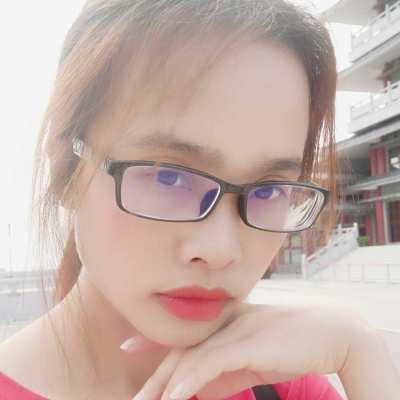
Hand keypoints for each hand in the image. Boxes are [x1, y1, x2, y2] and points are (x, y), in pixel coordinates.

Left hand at [123, 302, 369, 399]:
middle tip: (136, 399)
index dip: (153, 339)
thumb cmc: (287, 346)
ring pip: (190, 357)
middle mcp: (223, 320)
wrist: (329, 333)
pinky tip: (173, 396)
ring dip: (165, 385)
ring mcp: (234, 329)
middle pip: (180, 349)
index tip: (128, 346)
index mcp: (222, 320)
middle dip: (155, 377)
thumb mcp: (249, 363)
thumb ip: (224, 374)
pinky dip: (189, 380)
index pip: (182, 333)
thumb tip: (196, 390)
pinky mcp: (246, 342)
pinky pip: (210, 362)